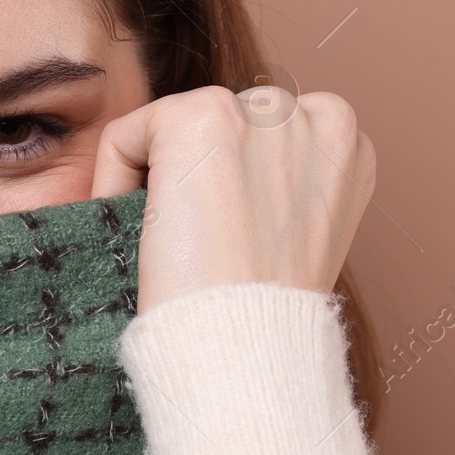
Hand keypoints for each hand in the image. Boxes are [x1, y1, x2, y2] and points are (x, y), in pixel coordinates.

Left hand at [90, 85, 376, 312]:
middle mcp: (313, 112)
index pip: (254, 138)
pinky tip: (145, 234)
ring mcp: (259, 110)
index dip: (222, 191)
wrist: (246, 344)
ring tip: (173, 243)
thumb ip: (277, 187)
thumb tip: (226, 177)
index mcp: (343, 141)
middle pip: (212, 126)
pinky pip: (124, 137)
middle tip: (191, 247)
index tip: (220, 242)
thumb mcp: (296, 233)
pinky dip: (110, 183)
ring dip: (153, 180)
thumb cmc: (264, 308)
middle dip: (190, 178)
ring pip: (168, 129)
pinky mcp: (200, 116)